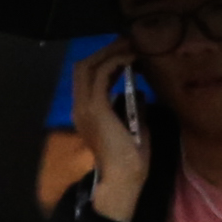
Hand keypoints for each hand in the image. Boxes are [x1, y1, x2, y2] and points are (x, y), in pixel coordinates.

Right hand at [66, 49, 151, 221]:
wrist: (124, 179)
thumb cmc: (131, 160)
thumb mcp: (134, 127)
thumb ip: (133, 108)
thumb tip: (141, 92)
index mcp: (86, 112)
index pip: (87, 77)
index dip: (105, 60)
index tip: (127, 54)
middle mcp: (80, 106)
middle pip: (84, 65)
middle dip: (106, 51)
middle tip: (129, 42)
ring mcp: (85, 106)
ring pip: (89, 65)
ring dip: (111, 52)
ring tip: (132, 46)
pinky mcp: (95, 107)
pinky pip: (103, 73)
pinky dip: (117, 62)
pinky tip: (133, 58)